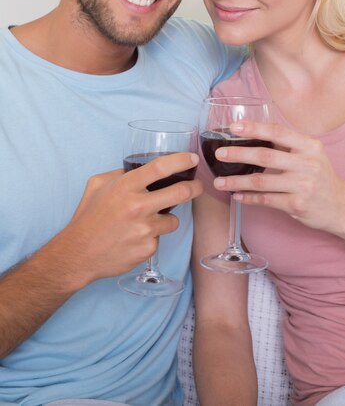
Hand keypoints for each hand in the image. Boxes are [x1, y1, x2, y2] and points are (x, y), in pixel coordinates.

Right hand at [59, 152, 200, 286]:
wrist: (78, 254)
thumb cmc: (88, 217)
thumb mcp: (97, 185)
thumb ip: (120, 174)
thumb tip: (140, 170)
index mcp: (125, 187)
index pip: (161, 167)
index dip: (181, 161)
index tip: (192, 159)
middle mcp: (138, 206)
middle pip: (181, 192)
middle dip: (195, 187)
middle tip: (197, 186)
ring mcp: (145, 229)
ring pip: (173, 219)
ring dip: (167, 218)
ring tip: (148, 221)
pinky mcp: (148, 248)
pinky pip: (160, 238)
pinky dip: (153, 236)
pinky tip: (135, 238)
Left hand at [212, 121, 344, 233]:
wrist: (342, 206)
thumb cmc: (321, 176)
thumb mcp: (312, 154)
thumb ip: (289, 145)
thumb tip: (255, 132)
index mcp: (309, 146)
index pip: (277, 132)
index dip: (254, 128)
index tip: (233, 128)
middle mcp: (307, 164)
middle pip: (266, 156)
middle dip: (239, 154)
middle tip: (220, 153)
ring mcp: (302, 186)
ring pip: (261, 182)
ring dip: (237, 181)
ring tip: (219, 182)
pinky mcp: (297, 205)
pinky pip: (266, 200)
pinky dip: (248, 198)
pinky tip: (236, 195)